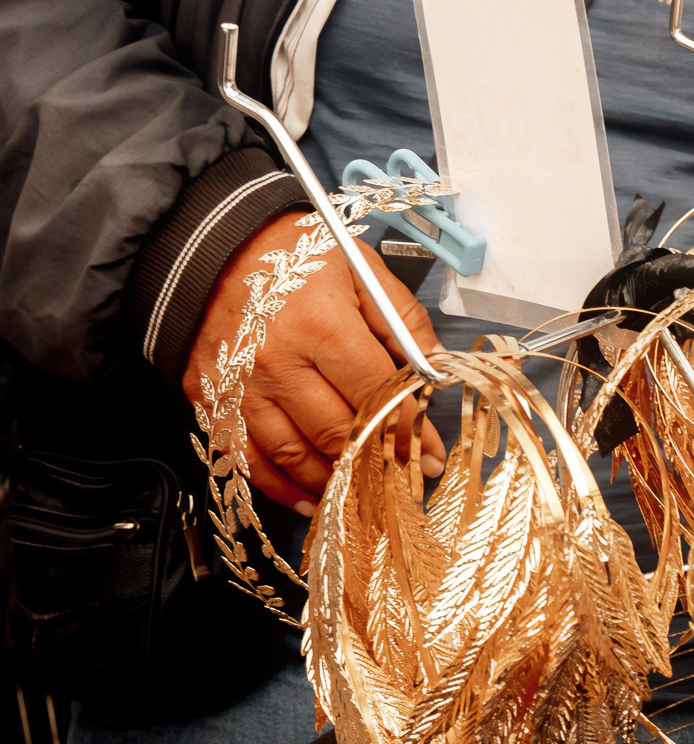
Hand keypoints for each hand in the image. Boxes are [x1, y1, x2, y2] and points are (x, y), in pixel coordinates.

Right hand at [183, 212, 443, 512]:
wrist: (211, 245)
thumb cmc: (291, 255)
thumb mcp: (359, 268)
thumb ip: (401, 320)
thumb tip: (434, 367)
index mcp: (320, 326)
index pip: (375, 393)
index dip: (408, 428)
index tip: (429, 454)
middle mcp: (277, 363)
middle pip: (336, 431)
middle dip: (376, 461)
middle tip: (402, 479)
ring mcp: (239, 386)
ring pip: (293, 455)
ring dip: (331, 481)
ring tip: (362, 493)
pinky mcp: (209, 398)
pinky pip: (246, 458)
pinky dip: (278, 486)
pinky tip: (307, 498)